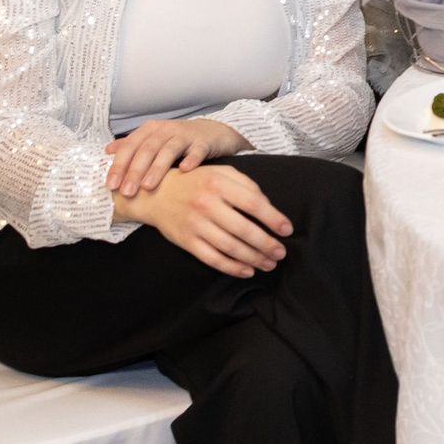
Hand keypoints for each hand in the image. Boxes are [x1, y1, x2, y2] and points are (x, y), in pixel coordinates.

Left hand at [104, 117, 247, 196]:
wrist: (213, 132)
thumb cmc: (179, 140)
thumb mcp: (154, 140)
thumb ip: (132, 145)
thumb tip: (107, 151)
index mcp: (150, 130)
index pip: (130, 146)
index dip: (119, 165)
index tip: (111, 185)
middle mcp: (166, 129)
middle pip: (147, 149)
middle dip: (135, 171)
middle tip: (127, 192)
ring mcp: (186, 135)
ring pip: (168, 150)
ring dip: (157, 168)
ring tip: (148, 186)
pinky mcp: (204, 141)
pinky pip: (197, 150)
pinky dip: (191, 159)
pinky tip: (185, 170)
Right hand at [115, 164, 291, 276]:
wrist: (156, 193)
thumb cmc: (197, 182)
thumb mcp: (222, 173)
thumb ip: (247, 185)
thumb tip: (268, 206)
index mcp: (219, 184)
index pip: (254, 204)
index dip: (273, 218)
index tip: (287, 229)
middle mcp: (206, 204)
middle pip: (243, 229)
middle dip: (266, 244)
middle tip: (281, 253)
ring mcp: (195, 224)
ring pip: (229, 246)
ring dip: (253, 258)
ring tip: (270, 264)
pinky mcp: (186, 241)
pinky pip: (212, 258)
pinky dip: (231, 267)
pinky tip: (247, 271)